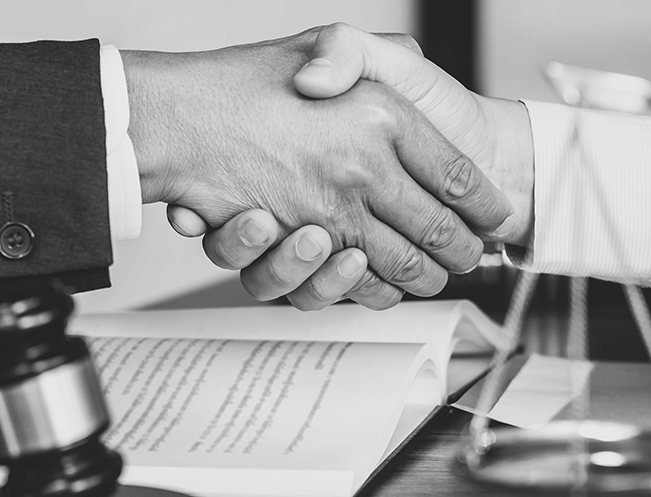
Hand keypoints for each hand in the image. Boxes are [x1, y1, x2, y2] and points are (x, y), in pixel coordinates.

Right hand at [123, 28, 512, 306]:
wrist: (175, 115)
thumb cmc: (256, 77)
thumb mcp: (328, 38)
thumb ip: (366, 51)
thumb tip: (379, 90)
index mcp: (380, 117)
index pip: (456, 172)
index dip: (484, 200)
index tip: (496, 215)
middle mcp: (358, 170)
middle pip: (436, 229)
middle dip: (462, 249)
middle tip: (471, 255)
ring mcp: (327, 212)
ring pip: (393, 265)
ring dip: (420, 275)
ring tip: (434, 273)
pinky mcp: (295, 246)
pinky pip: (342, 283)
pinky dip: (366, 289)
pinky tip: (374, 279)